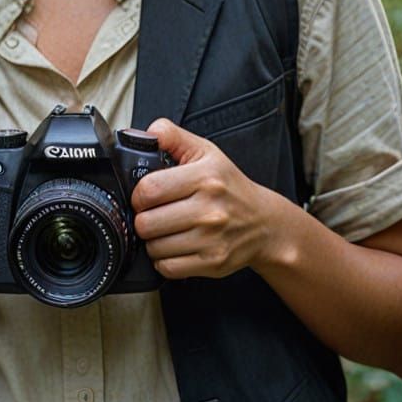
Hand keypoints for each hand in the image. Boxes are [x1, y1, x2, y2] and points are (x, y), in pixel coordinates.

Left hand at [130, 118, 283, 279]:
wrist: (263, 223)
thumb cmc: (229, 186)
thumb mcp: (204, 151)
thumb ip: (171, 136)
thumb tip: (144, 133)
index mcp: (205, 177)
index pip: (149, 189)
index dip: (138, 194)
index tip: (143, 195)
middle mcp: (210, 209)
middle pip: (146, 222)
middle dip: (143, 218)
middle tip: (154, 213)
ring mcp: (212, 239)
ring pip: (154, 247)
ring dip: (153, 240)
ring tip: (166, 229)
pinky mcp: (212, 263)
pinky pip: (167, 267)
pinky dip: (163, 259)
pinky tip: (173, 246)